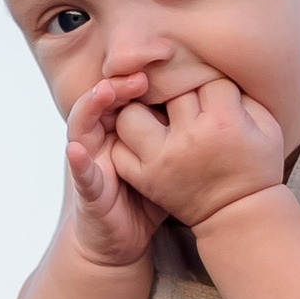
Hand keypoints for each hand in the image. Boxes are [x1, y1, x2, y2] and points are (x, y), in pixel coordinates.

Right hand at [61, 75, 166, 270]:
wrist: (121, 240)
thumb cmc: (147, 197)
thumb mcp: (169, 160)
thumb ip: (183, 132)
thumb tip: (222, 105)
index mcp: (122, 128)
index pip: (126, 92)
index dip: (138, 73)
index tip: (161, 58)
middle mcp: (101, 138)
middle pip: (104, 99)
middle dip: (118, 82)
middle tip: (140, 71)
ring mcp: (90, 161)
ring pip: (83, 125)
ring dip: (92, 106)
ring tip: (106, 91)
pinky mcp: (87, 190)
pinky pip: (80, 173)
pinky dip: (77, 162)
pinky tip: (77, 151)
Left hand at [108, 78, 287, 232]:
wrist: (240, 214)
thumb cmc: (256, 166)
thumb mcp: (268, 126)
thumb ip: (244, 94)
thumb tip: (218, 71)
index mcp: (224, 122)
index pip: (207, 81)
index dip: (213, 87)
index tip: (219, 101)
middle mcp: (189, 138)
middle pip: (169, 92)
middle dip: (179, 94)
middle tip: (189, 106)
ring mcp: (163, 159)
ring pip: (131, 114)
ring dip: (141, 111)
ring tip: (156, 117)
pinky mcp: (147, 178)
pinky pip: (121, 149)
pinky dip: (128, 142)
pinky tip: (146, 140)